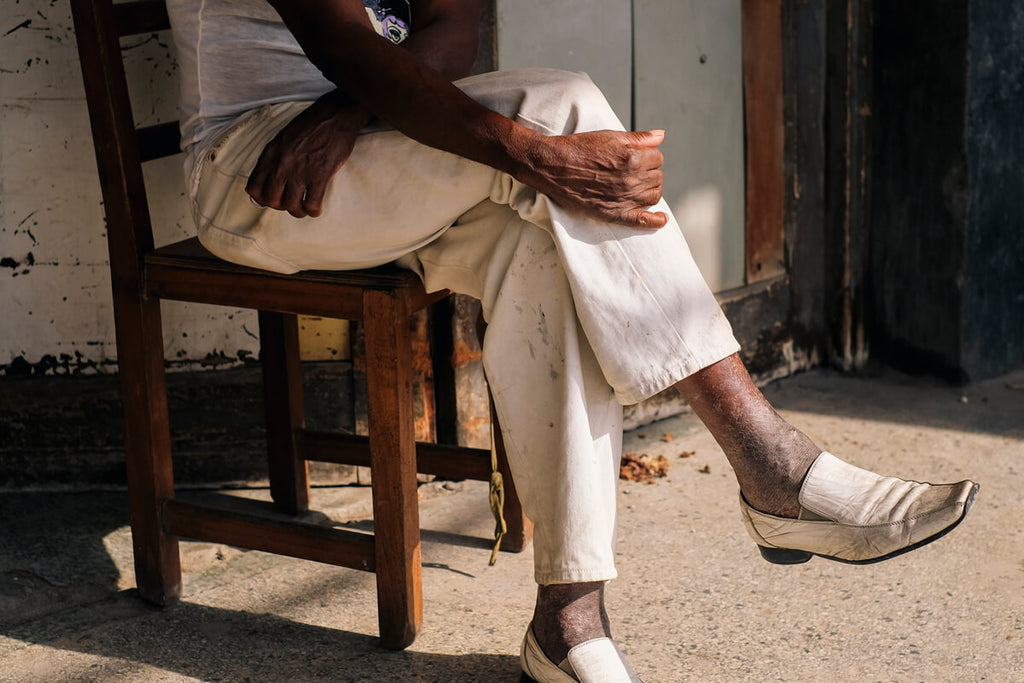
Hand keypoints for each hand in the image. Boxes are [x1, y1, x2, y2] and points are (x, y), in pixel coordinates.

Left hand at [246, 91, 370, 217]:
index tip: (273, 197)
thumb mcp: (283, 138)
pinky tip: (316, 208)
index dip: (262, 198)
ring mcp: (300, 170)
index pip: (254, 187)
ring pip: (291, 206)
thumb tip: (268, 177)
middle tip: (290, 203)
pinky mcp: (319, 175)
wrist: (335, 115)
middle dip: (280, 207)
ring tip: (304, 208)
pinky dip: (313, 211)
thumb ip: (274, 157)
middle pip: (271, 200)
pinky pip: (311, 204)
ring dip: (298, 212)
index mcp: (271, 154)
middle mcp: (282, 164)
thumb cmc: (311, 125)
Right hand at [522, 129, 668, 228]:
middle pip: (657, 177)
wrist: (553, 166)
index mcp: (632, 159)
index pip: (657, 157)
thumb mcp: (610, 136)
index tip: (637, 155)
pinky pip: (640, 220)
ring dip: (650, 189)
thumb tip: (660, 137)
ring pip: (653, 196)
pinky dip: (654, 221)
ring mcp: (623, 198)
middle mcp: (630, 180)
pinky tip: (661, 220)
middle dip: (649, 171)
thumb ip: (638, 138)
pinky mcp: (612, 213)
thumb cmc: (579, 148)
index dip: (648, 155)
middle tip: (632, 168)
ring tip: (638, 184)